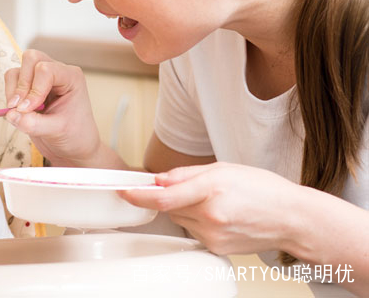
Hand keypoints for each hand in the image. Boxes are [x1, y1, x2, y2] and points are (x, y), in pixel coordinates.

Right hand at [4, 49, 103, 166]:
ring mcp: (41, 78)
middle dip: (22, 84)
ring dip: (13, 90)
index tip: (27, 110)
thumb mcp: (56, 131)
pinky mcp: (29, 87)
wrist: (74, 148)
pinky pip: (12, 81)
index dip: (34, 89)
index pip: (46, 70)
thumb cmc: (74, 136)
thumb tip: (11, 114)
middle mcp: (57, 72)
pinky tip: (19, 111)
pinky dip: (10, 94)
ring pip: (18, 69)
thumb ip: (33, 123)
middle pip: (31, 58)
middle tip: (20, 107)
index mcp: (71, 77)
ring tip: (20, 111)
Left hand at [119, 162, 300, 254]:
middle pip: (170, 207)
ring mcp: (213, 234)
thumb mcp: (224, 168)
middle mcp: (210, 215)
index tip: (125, 191)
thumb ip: (186, 174)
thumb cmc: (264, 189)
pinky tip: (223, 217)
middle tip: (198, 190)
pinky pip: (194, 232)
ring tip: (218, 204)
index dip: (139, 195)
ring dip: (188, 210)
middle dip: (174, 197)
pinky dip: (200, 223)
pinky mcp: (216, 248)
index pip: (163, 197)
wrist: (292, 219)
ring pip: (181, 220)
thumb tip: (159, 179)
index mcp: (211, 189)